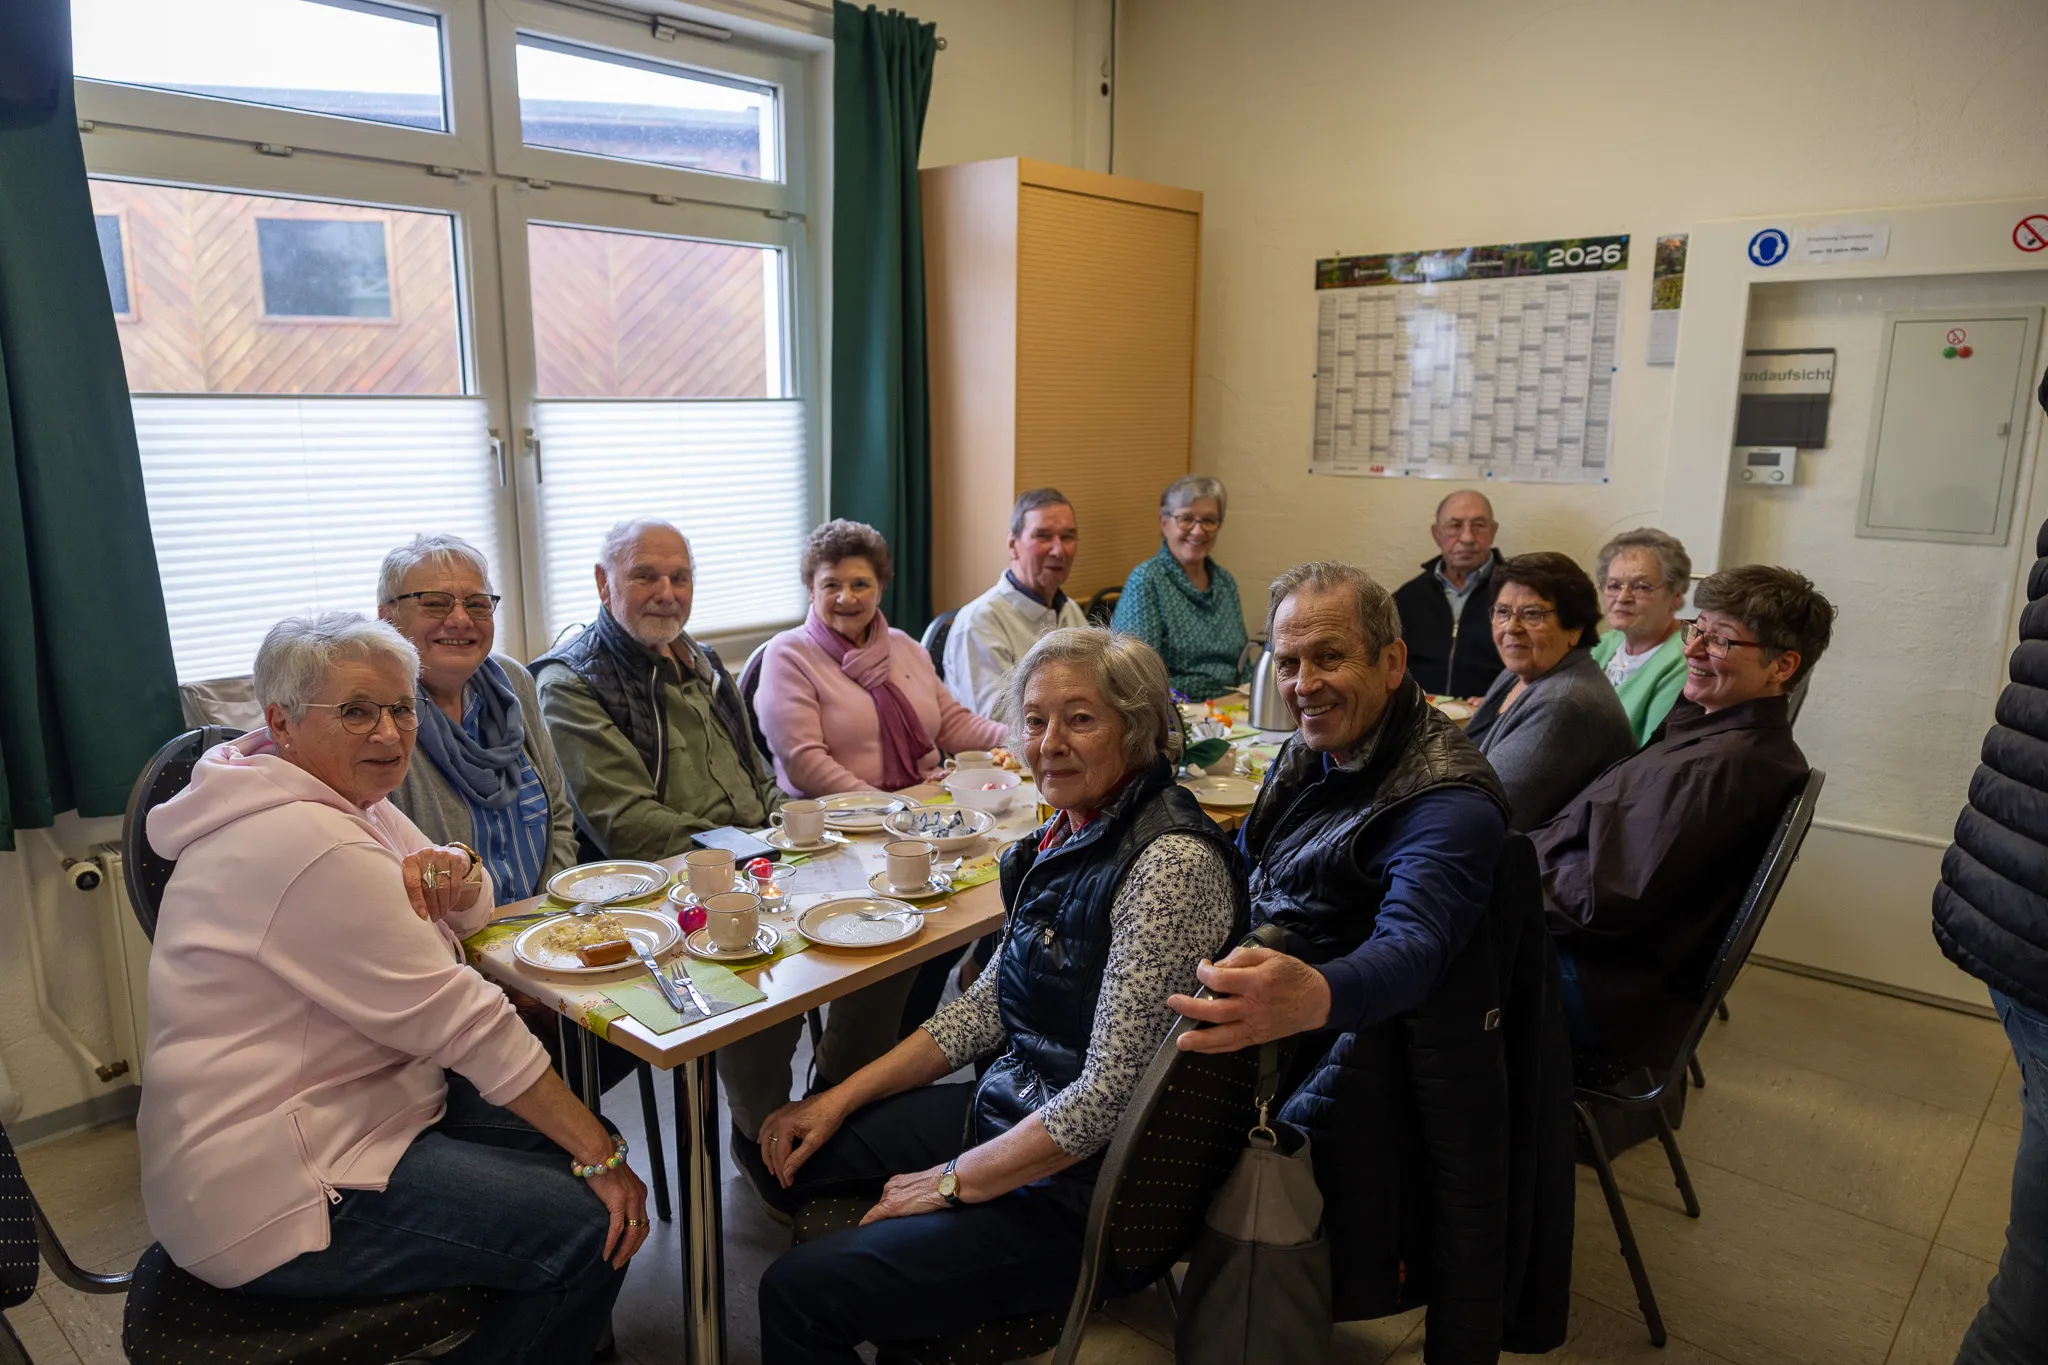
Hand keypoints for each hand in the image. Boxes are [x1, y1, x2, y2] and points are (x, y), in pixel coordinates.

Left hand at [403, 845, 476, 923]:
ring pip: (444, 886)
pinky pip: (456, 884)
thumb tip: (421, 913)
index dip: (417, 901)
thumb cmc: (424, 869)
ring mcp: (442, 856)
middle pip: (430, 886)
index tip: (423, 915)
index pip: (412, 883)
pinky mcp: (456, 860)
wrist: (442, 853)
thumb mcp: (414, 875)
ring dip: (444, 904)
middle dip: (433, 906)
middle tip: (434, 918)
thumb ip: (414, 889)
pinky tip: (450, 905)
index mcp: (411, 861)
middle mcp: (426, 855)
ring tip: (442, 914)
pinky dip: (453, 898)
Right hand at [585, 1163, 650, 1267]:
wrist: (598, 1152)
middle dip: (632, 1250)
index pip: (643, 1221)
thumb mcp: (617, 1181)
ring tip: (614, 1263)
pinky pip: (617, 1229)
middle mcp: (639, 1197)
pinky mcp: (618, 1202)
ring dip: (624, 1251)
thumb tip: (611, 1207)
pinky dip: (612, 1244)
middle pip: (641, 1231)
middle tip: (621, 1262)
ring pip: (632, 1234)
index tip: (628, 1250)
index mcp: (640, 1193)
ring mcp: (631, 1200)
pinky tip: (606, 1253)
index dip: (637, 1239)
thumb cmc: (603, 1164)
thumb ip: (618, 1194)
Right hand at [758, 1090, 850, 1187]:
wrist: (837, 1100)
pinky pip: (768, 1124)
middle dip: (775, 1165)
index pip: (779, 1154)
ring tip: (771, 1167)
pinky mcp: (784, 1110)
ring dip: (766, 1152)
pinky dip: (764, 1135)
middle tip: (780, 1179)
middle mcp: (778, 1119)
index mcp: (785, 1126)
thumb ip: (798, 1158)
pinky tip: (762, 1141)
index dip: (782, 1171)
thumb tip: (786, 1173)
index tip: (787, 1183)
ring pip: (766, 1136)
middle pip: (770, 1146)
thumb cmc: (828, 1119)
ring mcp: (780, 1113)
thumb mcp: (815, 1141)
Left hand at [859, 1164, 950, 1224]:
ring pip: (880, 1210)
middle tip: (894, 1222)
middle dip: (886, 1214)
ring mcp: (889, 1196)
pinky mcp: (890, 1206)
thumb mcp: (921, 1187)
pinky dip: (868, 1222)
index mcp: (898, 1181)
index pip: (888, 1196)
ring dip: (882, 1218)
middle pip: (882, 1204)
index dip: (886, 1207)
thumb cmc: (939, 1186)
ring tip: (889, 1227)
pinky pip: (873, 1215)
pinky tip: (863, 1228)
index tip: (882, 1215)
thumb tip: (913, 1202)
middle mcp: (890, 1186)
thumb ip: (912, 1192)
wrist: (943, 1185)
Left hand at [1166, 945, 1331, 1053]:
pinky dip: (1214, 1048)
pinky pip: (1233, 1045)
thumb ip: (1241, 958)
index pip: (1221, 980)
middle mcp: (1254, 1007)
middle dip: (1191, 1008)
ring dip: (1200, 1039)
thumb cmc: (1292, 974)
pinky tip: (1198, 1048)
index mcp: (1257, 982)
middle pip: (1217, 1011)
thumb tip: (1217, 966)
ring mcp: (1256, 1026)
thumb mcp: (1269, 956)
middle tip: (1173, 1002)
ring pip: (1224, 1036)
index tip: (1202, 967)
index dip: (1205, 973)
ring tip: (1181, 1041)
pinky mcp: (1258, 1037)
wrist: (1316, 1000)